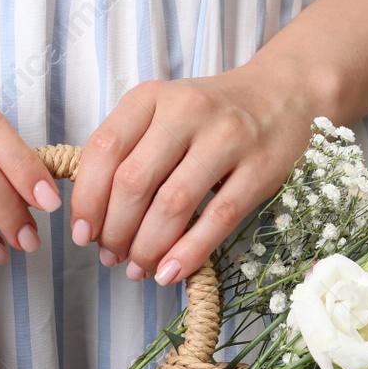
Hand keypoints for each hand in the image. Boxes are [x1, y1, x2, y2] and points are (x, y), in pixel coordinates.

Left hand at [68, 58, 335, 283]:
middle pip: (134, 182)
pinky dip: (188, 253)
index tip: (82, 235)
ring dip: (148, 247)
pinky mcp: (260, 167)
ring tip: (139, 269)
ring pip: (173, 204)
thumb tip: (93, 220)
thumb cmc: (211, 117)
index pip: (104, 149)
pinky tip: (170, 273)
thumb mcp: (163, 116)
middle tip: (112, 257)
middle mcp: (186, 110)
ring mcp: (227, 138)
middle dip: (115, 231)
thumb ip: (128, 153)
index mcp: (151, 97)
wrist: (285, 95)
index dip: (87, 200)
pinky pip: (217, 218)